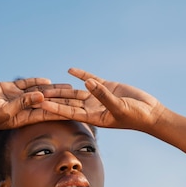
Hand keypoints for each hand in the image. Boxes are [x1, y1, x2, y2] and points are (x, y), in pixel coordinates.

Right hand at [0, 77, 71, 130]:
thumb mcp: (5, 111)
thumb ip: (23, 103)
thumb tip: (42, 96)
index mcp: (24, 118)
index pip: (47, 114)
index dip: (62, 111)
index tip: (76, 110)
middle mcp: (23, 109)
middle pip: (47, 103)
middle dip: (63, 100)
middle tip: (78, 97)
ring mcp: (16, 98)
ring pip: (38, 92)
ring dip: (52, 90)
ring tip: (68, 86)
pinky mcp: (9, 89)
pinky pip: (25, 84)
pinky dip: (35, 82)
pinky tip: (47, 80)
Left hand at [40, 68, 164, 131]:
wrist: (149, 113)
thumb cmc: (135, 115)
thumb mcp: (118, 106)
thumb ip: (103, 95)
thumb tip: (87, 83)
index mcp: (93, 117)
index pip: (69, 112)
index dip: (55, 109)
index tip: (41, 105)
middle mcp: (92, 108)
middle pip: (68, 102)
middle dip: (53, 99)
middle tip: (36, 95)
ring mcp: (98, 97)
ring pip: (76, 91)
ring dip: (62, 88)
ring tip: (46, 85)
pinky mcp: (106, 87)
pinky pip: (90, 79)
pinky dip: (81, 74)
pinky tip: (70, 70)